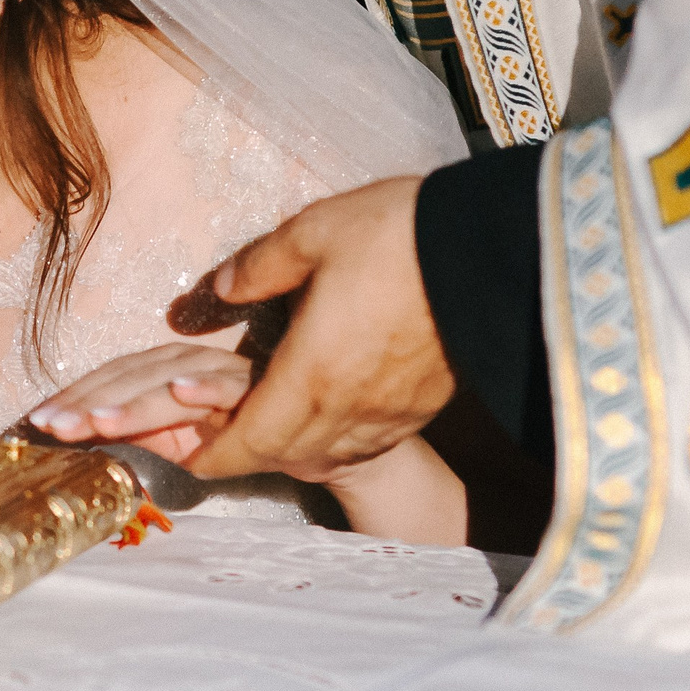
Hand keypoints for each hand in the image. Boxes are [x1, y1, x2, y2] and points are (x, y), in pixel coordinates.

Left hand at [27, 343, 253, 465]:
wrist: (302, 440)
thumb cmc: (230, 436)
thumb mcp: (172, 442)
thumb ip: (131, 438)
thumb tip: (77, 444)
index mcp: (162, 371)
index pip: (110, 379)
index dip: (75, 397)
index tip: (37, 421)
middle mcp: (187, 364)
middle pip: (131, 377)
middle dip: (88, 401)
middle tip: (51, 425)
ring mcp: (221, 375)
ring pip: (171, 383)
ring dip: (133, 402)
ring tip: (96, 419)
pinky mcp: (257, 392)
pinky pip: (230, 390)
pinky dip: (206, 388)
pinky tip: (181, 394)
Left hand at [182, 176, 451, 482]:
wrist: (498, 254)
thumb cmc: (398, 236)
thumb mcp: (312, 233)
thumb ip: (258, 267)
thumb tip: (222, 288)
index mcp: (310, 373)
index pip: (251, 438)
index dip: (215, 454)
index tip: (191, 457)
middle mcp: (348, 408)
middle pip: (283, 454)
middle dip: (244, 454)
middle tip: (216, 441)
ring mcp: (389, 414)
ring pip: (324, 453)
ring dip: (286, 449)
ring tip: (263, 430)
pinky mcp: (421, 408)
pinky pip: (363, 442)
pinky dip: (330, 441)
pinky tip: (324, 418)